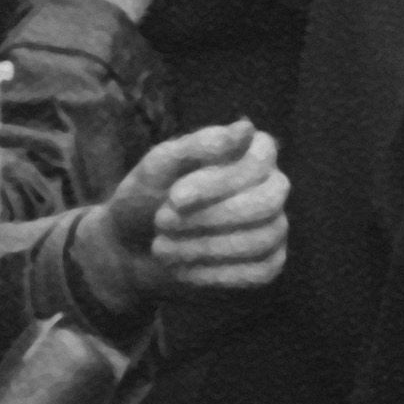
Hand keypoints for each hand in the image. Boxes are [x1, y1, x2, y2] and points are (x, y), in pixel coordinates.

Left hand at [92, 120, 289, 299]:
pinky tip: (182, 269)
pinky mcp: (265, 264)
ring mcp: (273, 227)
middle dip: (212, 218)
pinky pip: (260, 273)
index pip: (258, 162)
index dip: (219, 182)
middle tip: (163, 223)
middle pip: (268, 203)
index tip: (174, 198)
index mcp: (251, 153)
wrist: (130, 250)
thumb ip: (198, 146)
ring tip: (162, 247)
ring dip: (205, 247)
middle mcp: (270, 187)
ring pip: (262, 240)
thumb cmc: (146, 198)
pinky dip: (214, 275)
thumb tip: (246, 128)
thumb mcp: (158, 167)